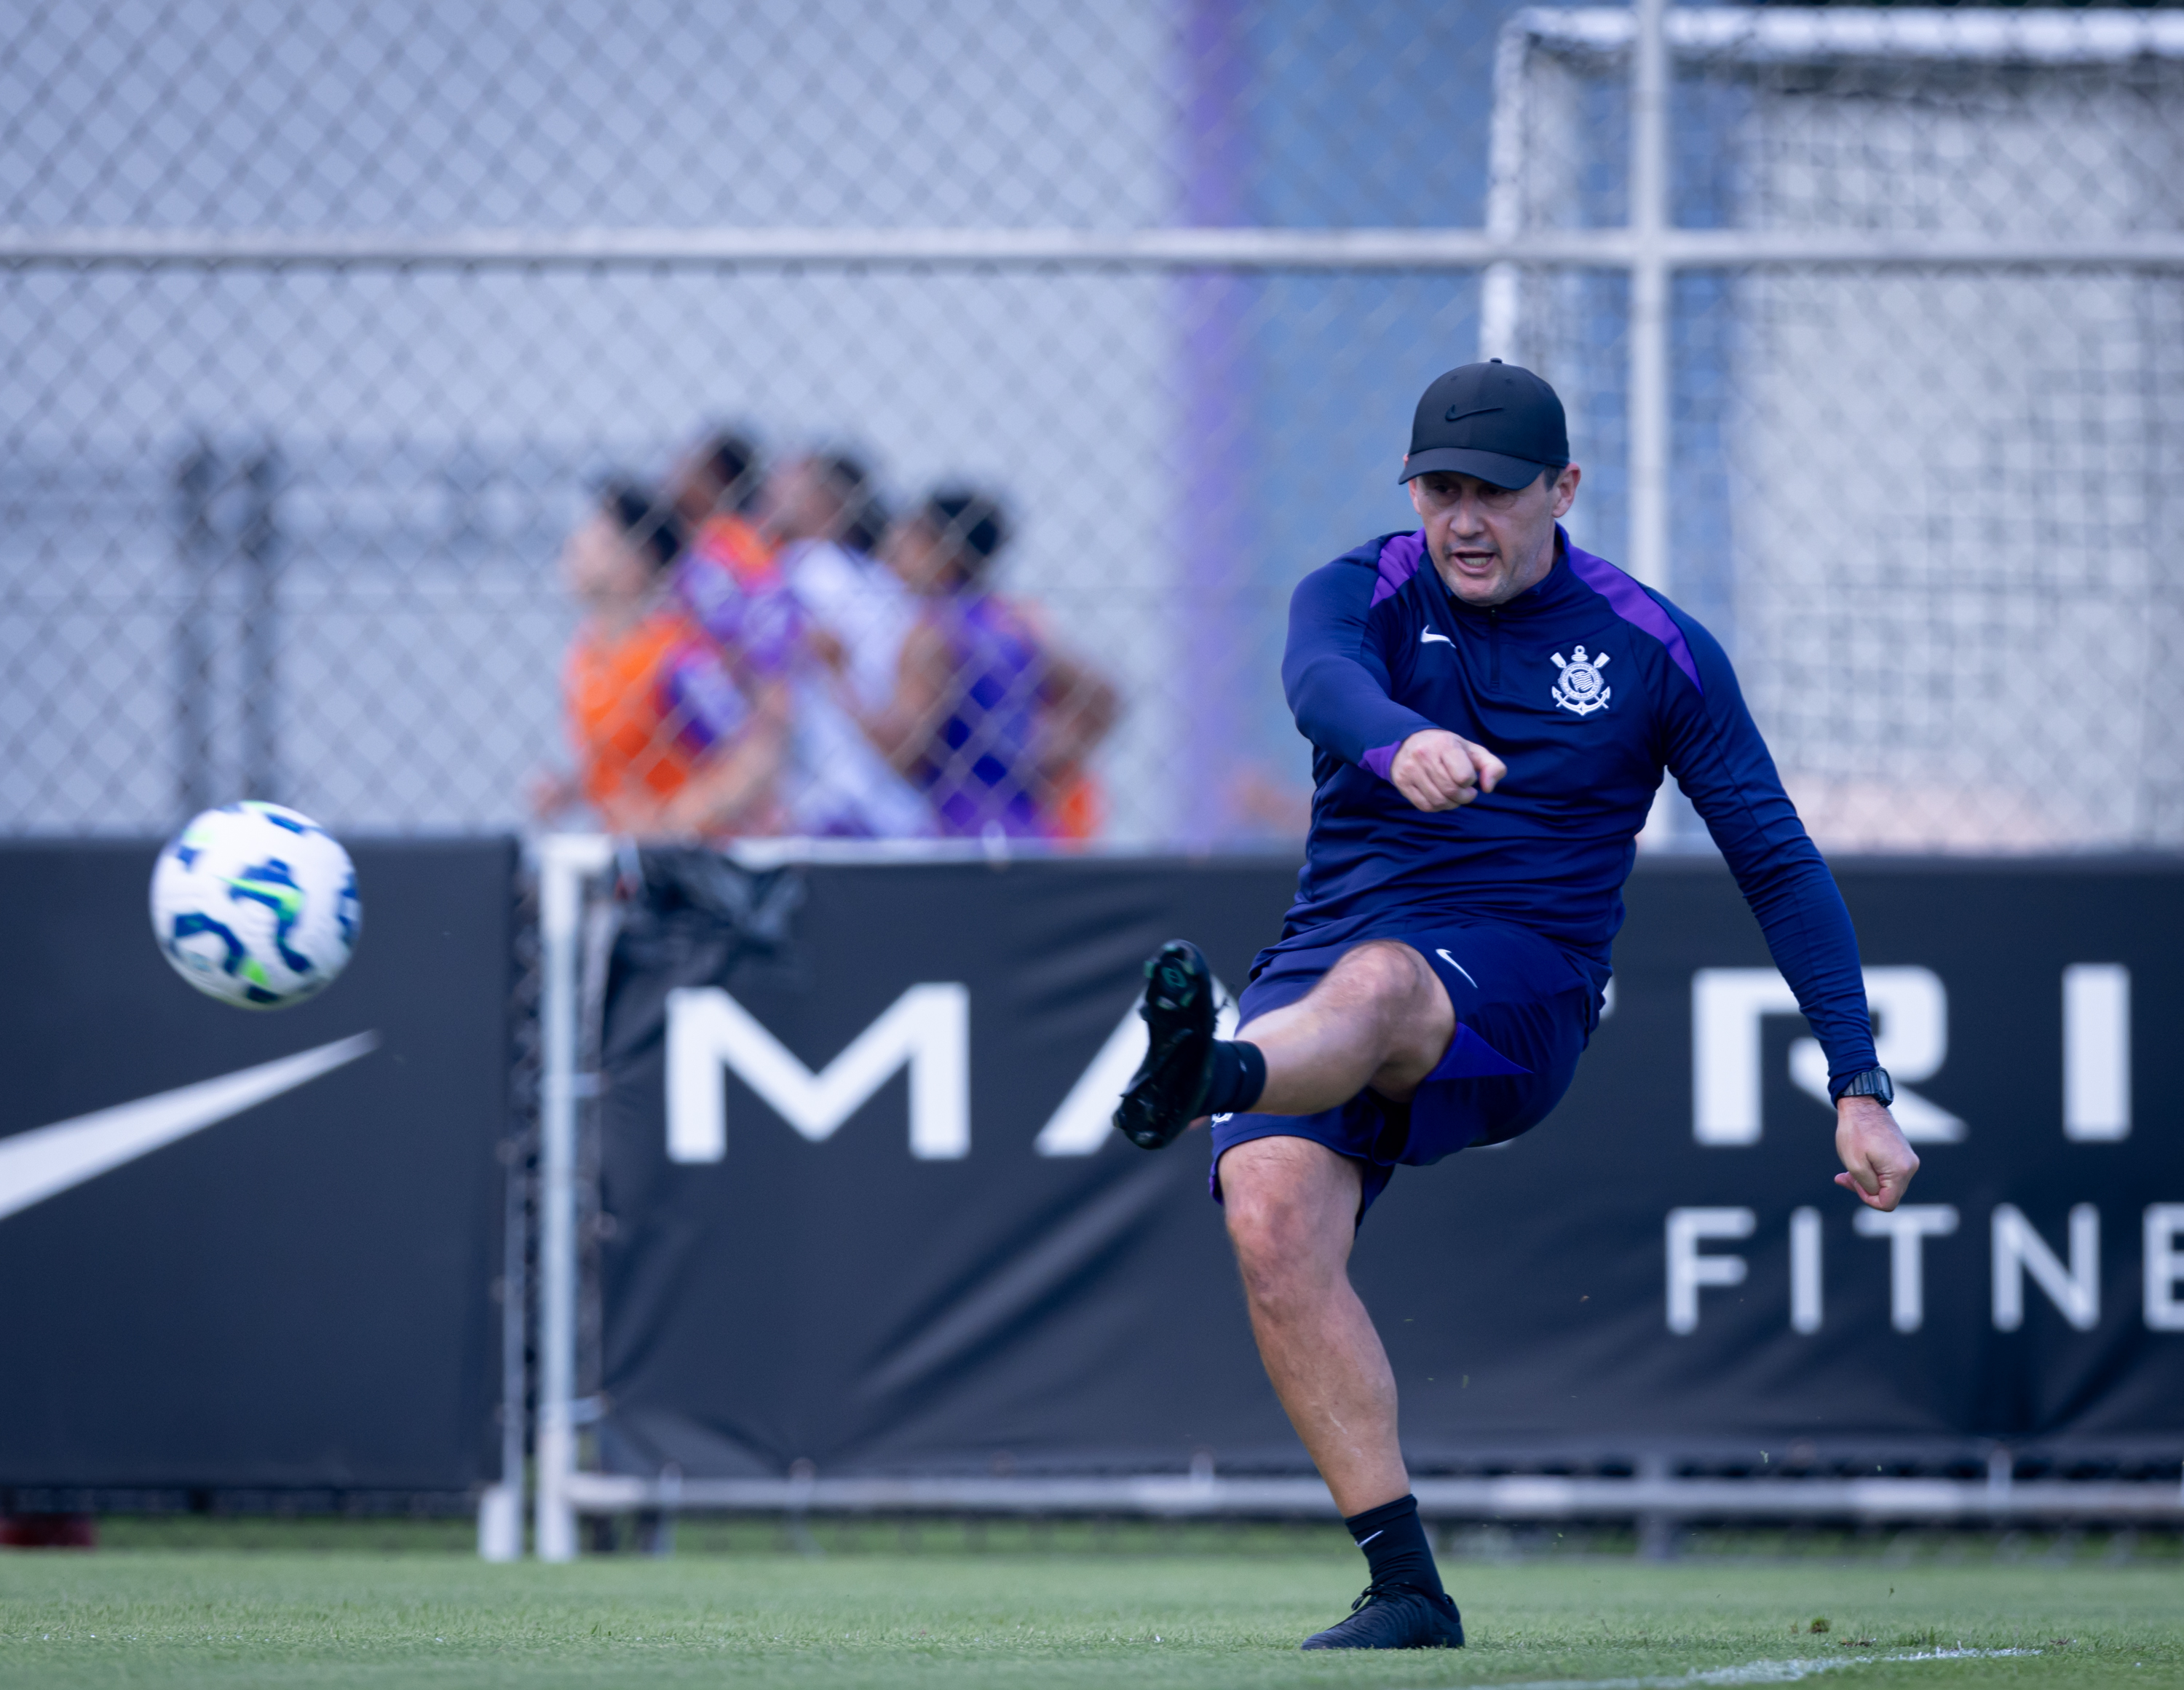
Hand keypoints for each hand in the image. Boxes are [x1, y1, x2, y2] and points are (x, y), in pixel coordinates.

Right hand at [1389, 729, 1504, 812]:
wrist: (1410, 741)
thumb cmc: (1447, 748)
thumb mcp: (1473, 751)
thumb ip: (1492, 766)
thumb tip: (1488, 788)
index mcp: (1445, 744)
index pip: (1464, 776)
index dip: (1470, 781)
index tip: (1468, 776)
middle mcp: (1424, 755)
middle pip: (1451, 791)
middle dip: (1463, 797)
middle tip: (1464, 792)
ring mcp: (1410, 769)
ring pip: (1438, 801)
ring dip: (1451, 804)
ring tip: (1453, 796)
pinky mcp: (1402, 782)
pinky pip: (1424, 806)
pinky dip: (1437, 807)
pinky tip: (1440, 797)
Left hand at [1833, 1096, 1918, 1210]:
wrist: (1862, 1104)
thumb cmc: (1856, 1131)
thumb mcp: (1854, 1163)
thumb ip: (1866, 1185)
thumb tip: (1874, 1195)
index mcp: (1901, 1171)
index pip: (1888, 1203)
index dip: (1867, 1199)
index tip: (1854, 1182)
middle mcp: (1910, 1167)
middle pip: (1889, 1195)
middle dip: (1866, 1190)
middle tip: (1846, 1176)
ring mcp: (1909, 1160)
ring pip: (1889, 1185)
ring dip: (1869, 1181)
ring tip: (1850, 1168)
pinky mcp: (1904, 1155)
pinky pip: (1890, 1174)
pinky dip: (1874, 1172)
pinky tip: (1860, 1161)